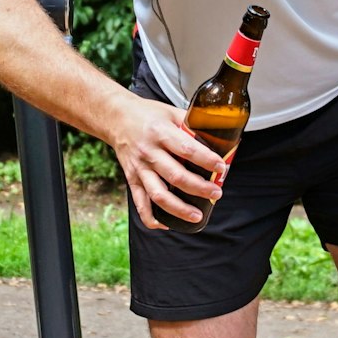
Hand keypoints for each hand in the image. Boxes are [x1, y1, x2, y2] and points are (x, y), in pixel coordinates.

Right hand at [108, 95, 228, 230]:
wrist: (116, 118)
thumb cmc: (147, 114)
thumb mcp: (171, 112)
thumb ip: (192, 125)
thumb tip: (219, 136)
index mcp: (161, 133)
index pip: (187, 150)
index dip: (206, 161)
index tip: (221, 168)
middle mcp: (149, 153)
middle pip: (176, 176)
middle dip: (199, 188)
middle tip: (216, 193)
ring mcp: (139, 169)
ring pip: (159, 194)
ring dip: (179, 209)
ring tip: (197, 216)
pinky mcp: (132, 179)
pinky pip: (141, 203)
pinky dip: (152, 218)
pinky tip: (167, 224)